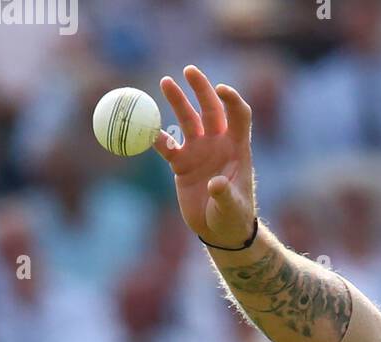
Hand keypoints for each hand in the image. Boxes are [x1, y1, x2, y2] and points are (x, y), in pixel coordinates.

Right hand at [155, 65, 256, 248]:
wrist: (220, 232)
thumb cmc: (233, 218)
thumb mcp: (232, 209)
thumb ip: (225, 195)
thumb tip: (216, 184)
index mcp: (237, 149)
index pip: (239, 116)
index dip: (232, 101)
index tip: (221, 90)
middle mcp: (218, 145)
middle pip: (211, 109)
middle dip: (201, 89)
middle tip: (189, 71)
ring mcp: (199, 152)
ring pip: (187, 120)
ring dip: (177, 101)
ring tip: (167, 82)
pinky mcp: (182, 163)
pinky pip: (165, 144)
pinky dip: (153, 135)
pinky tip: (141, 124)